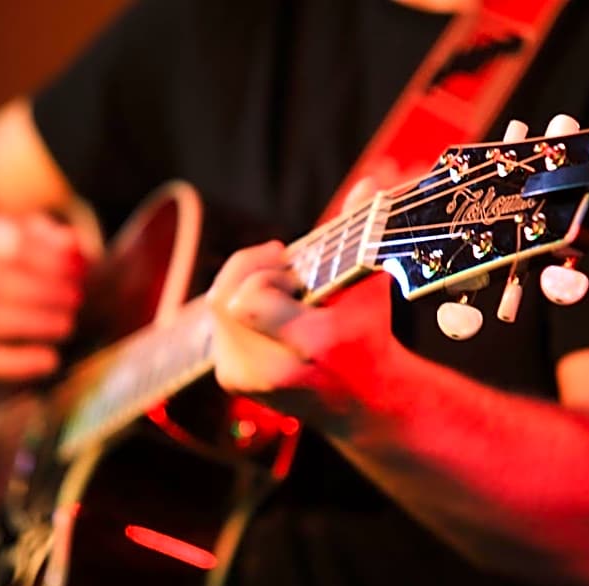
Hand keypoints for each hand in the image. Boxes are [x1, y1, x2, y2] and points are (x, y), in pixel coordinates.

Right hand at [0, 212, 87, 379]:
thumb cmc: (24, 263)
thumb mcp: (40, 243)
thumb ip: (60, 242)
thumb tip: (73, 243)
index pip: (11, 242)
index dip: (50, 259)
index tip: (80, 272)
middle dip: (41, 291)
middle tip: (76, 299)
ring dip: (30, 323)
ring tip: (67, 325)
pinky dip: (16, 363)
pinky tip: (51, 361)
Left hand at [206, 240, 396, 430]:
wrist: (361, 401)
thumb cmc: (366, 335)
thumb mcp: (371, 286)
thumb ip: (366, 233)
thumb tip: (368, 181)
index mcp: (312, 344)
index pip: (248, 298)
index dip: (262, 271)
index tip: (289, 263)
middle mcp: (273, 371)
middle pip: (224, 299)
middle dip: (251, 273)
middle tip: (284, 269)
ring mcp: (248, 380)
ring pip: (217, 309)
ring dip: (246, 289)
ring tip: (282, 295)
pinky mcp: (232, 381)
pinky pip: (218, 326)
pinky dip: (241, 311)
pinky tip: (271, 317)